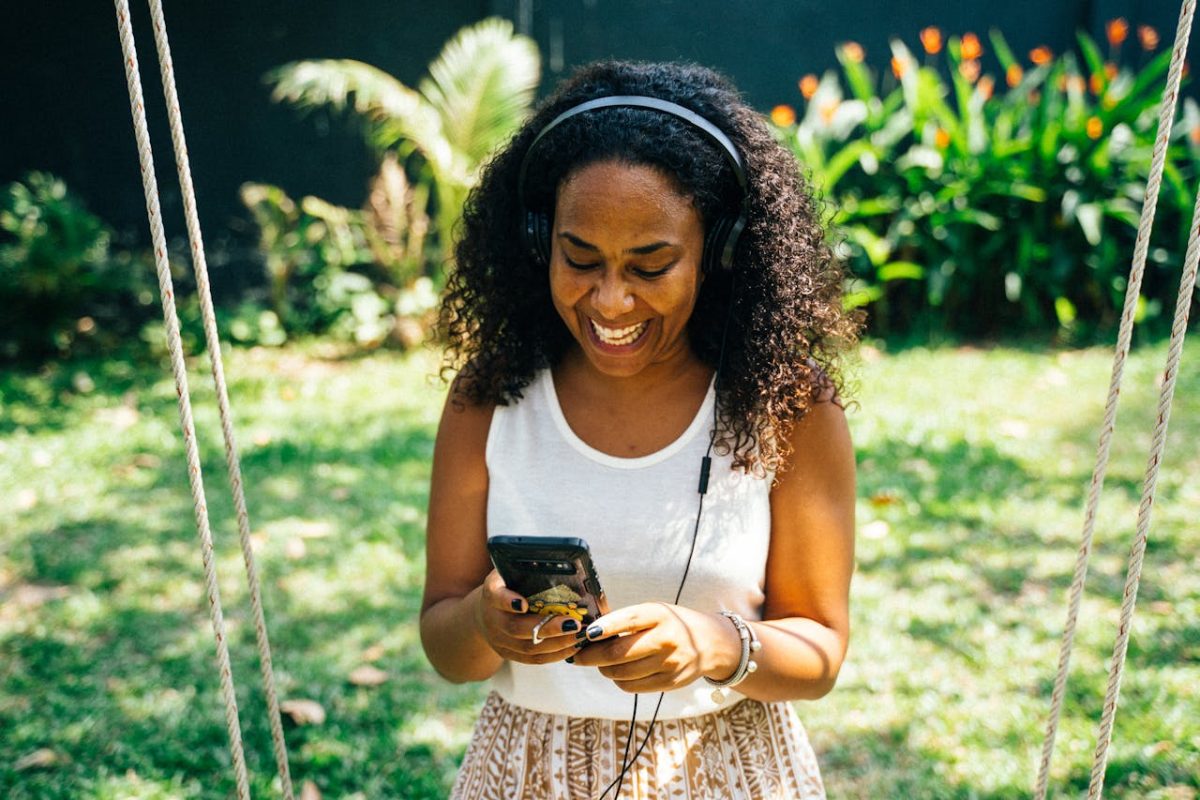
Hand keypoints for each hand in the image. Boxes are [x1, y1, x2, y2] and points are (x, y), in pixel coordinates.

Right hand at [474, 569, 580, 664]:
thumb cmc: (507, 586)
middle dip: (548, 627)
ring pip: (528, 648)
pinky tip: (573, 647)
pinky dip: (555, 655)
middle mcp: (492, 618)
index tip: (524, 603)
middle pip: (517, 627)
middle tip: (574, 624)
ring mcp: (499, 640)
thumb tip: (560, 561)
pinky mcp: (508, 654)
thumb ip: (526, 569)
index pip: (496, 596)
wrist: (483, 612)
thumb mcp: (509, 572)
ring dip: (557, 643)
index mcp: (491, 593)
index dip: (508, 601)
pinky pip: (533, 659)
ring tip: (580, 636)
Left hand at [569, 602, 741, 692]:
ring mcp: (669, 663)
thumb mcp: (656, 612)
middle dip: (591, 656)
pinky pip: (632, 686)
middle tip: (579, 656)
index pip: (629, 620)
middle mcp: (667, 639)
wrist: (711, 643)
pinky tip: (619, 672)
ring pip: (621, 673)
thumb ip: (629, 621)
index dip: (605, 627)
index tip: (586, 633)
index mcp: (661, 615)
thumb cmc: (673, 624)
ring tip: (601, 662)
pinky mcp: (670, 682)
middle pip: (619, 653)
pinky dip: (618, 680)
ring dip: (604, 669)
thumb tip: (591, 635)